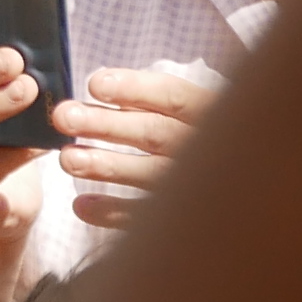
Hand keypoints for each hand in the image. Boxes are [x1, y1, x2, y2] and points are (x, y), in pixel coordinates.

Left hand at [51, 65, 217, 228]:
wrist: (238, 188)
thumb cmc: (203, 135)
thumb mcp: (196, 108)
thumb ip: (158, 98)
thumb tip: (98, 82)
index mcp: (211, 112)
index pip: (174, 96)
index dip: (134, 89)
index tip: (94, 84)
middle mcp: (208, 148)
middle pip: (153, 133)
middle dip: (105, 124)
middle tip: (62, 117)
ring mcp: (201, 187)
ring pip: (149, 175)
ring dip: (104, 166)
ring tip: (67, 159)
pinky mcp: (188, 219)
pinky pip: (148, 217)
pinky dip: (113, 212)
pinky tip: (81, 205)